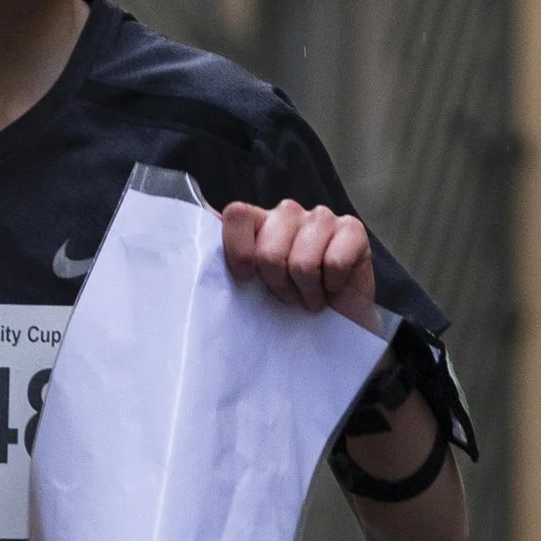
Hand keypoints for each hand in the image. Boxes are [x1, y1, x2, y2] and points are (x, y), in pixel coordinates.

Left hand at [221, 197, 383, 334]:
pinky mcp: (352, 229)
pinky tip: (333, 286)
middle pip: (268, 249)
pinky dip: (332, 285)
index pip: (237, 215)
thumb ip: (226, 267)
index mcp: (257, 222)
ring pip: (301, 260)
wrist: (337, 327)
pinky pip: (335, 261)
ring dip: (305, 290)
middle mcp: (287, 213)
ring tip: (309, 295)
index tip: (244, 280)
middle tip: (287, 295)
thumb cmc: (289, 307)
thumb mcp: (250, 290)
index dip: (239, 252)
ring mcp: (320, 217)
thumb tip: (188, 256)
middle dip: (276, 283)